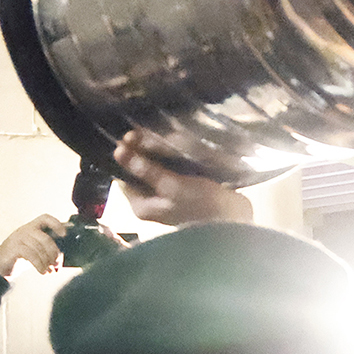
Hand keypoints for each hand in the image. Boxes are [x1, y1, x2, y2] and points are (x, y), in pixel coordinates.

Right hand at [0, 213, 66, 276]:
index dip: (56, 224)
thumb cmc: (20, 259)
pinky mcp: (13, 248)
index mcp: (32, 228)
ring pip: (39, 248)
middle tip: (56, 264)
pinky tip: (42, 271)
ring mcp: (17, 238)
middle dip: (54, 253)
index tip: (64, 234)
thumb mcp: (36, 251)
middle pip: (46, 238)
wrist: (0, 268)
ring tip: (49, 270)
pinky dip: (40, 265)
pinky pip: (31, 255)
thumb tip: (61, 256)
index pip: (45, 218)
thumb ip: (47, 250)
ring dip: (47, 262)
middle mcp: (24, 230)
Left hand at [113, 135, 252, 226]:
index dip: (125, 157)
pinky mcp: (185, 193)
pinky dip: (171, 161)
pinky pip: (171, 173)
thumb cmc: (201, 205)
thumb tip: (118, 151)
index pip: (123, 177)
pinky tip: (176, 148)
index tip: (129, 137)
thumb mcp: (171, 185)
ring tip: (160, 136)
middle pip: (139, 173)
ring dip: (157, 155)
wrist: (235, 221)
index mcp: (142, 206)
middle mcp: (152, 203)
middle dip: (142, 154)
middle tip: (144, 132)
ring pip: (155, 171)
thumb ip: (145, 169)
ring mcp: (169, 198)